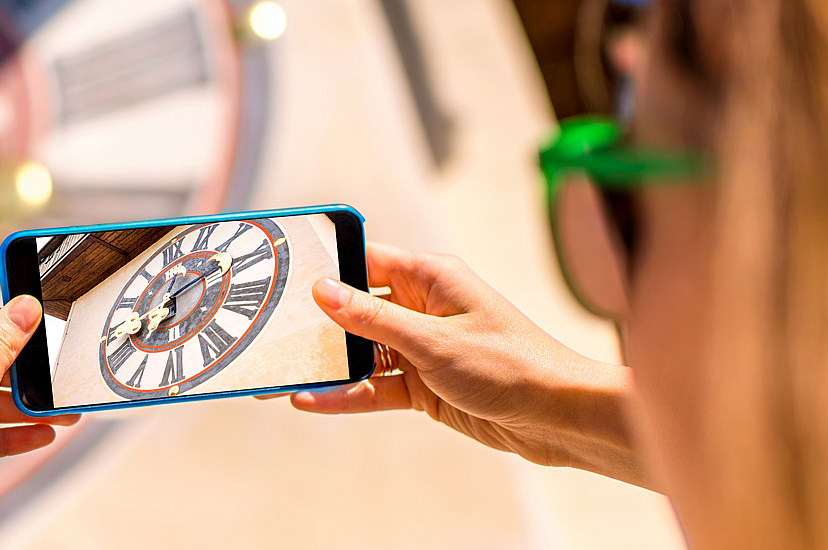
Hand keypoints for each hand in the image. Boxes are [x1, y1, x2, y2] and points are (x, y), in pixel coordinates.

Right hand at [291, 243, 643, 485]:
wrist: (560, 418)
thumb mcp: (434, 341)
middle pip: (354, 309)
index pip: (364, 259)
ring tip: (278, 372)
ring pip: (359, 351)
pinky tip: (310, 400)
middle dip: (314, 322)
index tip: (280, 269)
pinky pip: (373, 386)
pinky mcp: (422, 385)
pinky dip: (345, 394)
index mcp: (430, 278)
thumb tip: (322, 291)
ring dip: (326, 363)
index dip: (324, 263)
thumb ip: (374, 319)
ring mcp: (420, 348)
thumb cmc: (512, 365)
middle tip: (267, 330)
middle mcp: (422, 308)